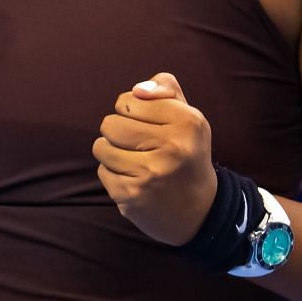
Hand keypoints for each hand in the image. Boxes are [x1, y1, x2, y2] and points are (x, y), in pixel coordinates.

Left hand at [92, 71, 218, 245]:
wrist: (200, 211)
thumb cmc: (187, 154)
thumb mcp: (188, 117)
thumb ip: (166, 89)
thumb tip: (138, 89)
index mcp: (187, 122)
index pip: (128, 100)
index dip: (132, 110)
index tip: (149, 124)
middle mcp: (171, 147)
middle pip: (110, 123)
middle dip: (118, 131)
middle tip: (139, 145)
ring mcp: (150, 173)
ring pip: (101, 147)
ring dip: (112, 153)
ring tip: (134, 161)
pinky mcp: (131, 195)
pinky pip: (102, 171)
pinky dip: (113, 175)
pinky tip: (134, 180)